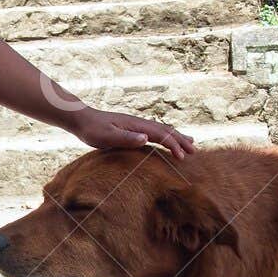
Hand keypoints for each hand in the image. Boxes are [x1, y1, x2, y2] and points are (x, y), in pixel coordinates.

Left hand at [69, 106, 195, 161]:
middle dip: (181, 141)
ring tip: (190, 143)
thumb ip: (126, 138)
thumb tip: (146, 138)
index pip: (160, 135)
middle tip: (195, 151)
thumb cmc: (93, 130)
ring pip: (162, 131)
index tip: (182, 156)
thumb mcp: (107, 136)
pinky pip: (154, 133)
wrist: (82, 120)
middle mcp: (140, 124)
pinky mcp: (132, 130)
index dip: (173, 144)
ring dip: (177, 138)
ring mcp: (137, 126)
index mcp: (137, 125)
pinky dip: (165, 137)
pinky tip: (166, 141)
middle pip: (166, 131)